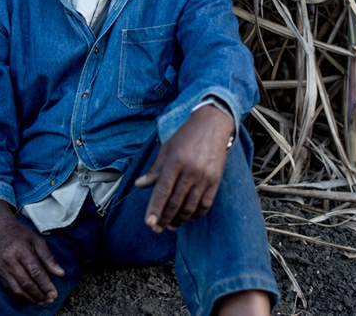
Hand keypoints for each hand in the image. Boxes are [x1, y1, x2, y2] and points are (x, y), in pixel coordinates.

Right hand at [0, 199, 65, 304]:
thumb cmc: (21, 235)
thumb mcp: (38, 241)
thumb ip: (49, 258)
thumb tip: (61, 273)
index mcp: (21, 250)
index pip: (36, 272)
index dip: (46, 285)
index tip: (54, 294)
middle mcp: (9, 260)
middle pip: (26, 283)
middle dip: (39, 294)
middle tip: (49, 300)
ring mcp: (1, 268)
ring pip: (16, 289)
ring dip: (30, 298)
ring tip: (41, 301)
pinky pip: (9, 288)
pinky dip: (20, 295)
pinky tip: (29, 297)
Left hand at [134, 104, 233, 231]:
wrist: (213, 125)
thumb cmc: (186, 136)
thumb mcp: (166, 149)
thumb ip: (154, 170)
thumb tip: (139, 185)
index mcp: (175, 162)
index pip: (163, 190)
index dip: (155, 208)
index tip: (149, 222)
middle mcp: (190, 171)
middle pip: (175, 202)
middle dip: (165, 218)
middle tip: (156, 228)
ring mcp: (204, 177)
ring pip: (190, 206)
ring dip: (179, 219)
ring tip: (170, 226)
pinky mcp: (216, 181)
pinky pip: (205, 204)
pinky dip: (196, 214)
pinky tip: (187, 217)